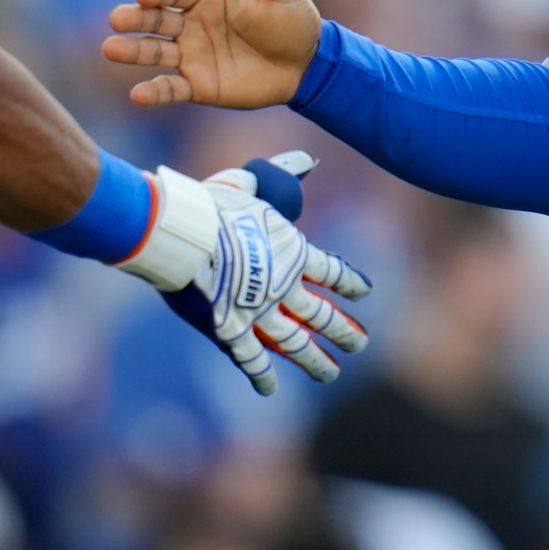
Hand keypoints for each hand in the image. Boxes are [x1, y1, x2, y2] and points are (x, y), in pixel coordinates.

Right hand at [104, 0, 322, 109]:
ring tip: (110, 48)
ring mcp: (192, 55)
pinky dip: (154, 92)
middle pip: (155, 19)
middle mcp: (191, 24)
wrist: (306, 64)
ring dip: (132, 51)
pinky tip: (138, 95)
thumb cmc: (292, 20)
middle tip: (116, 18)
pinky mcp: (199, 85)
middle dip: (135, 18)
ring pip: (154, 51)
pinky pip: (171, 88)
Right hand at [117, 151, 370, 393]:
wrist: (184, 233)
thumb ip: (279, 171)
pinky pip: (250, 358)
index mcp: (293, 251)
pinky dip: (260, 375)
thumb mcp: (250, 182)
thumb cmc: (212, 203)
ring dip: (314, 360)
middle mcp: (284, 287)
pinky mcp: (231, 330)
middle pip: (322, 315)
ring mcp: (260, 312)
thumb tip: (309, 159)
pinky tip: (271, 390)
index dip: (349, 282)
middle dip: (343, 331)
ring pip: (296, 343)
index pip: (332, 271)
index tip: (364, 292)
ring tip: (331, 374)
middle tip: (360, 343)